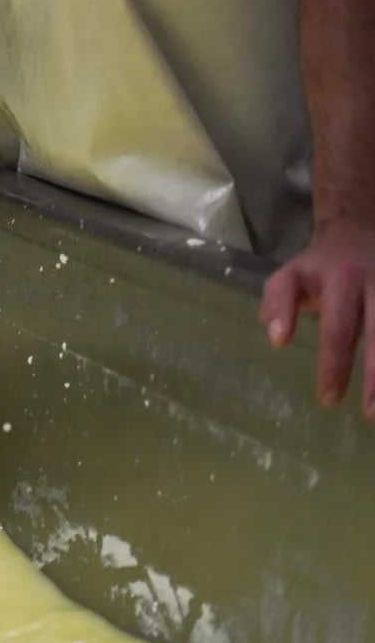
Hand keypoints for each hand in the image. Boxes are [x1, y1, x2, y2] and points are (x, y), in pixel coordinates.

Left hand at [259, 224, 374, 416]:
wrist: (360, 229)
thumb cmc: (322, 267)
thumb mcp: (292, 275)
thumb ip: (279, 301)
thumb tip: (276, 335)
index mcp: (338, 281)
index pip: (332, 322)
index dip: (325, 352)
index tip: (309, 374)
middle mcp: (372, 285)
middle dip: (374, 376)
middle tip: (368, 413)